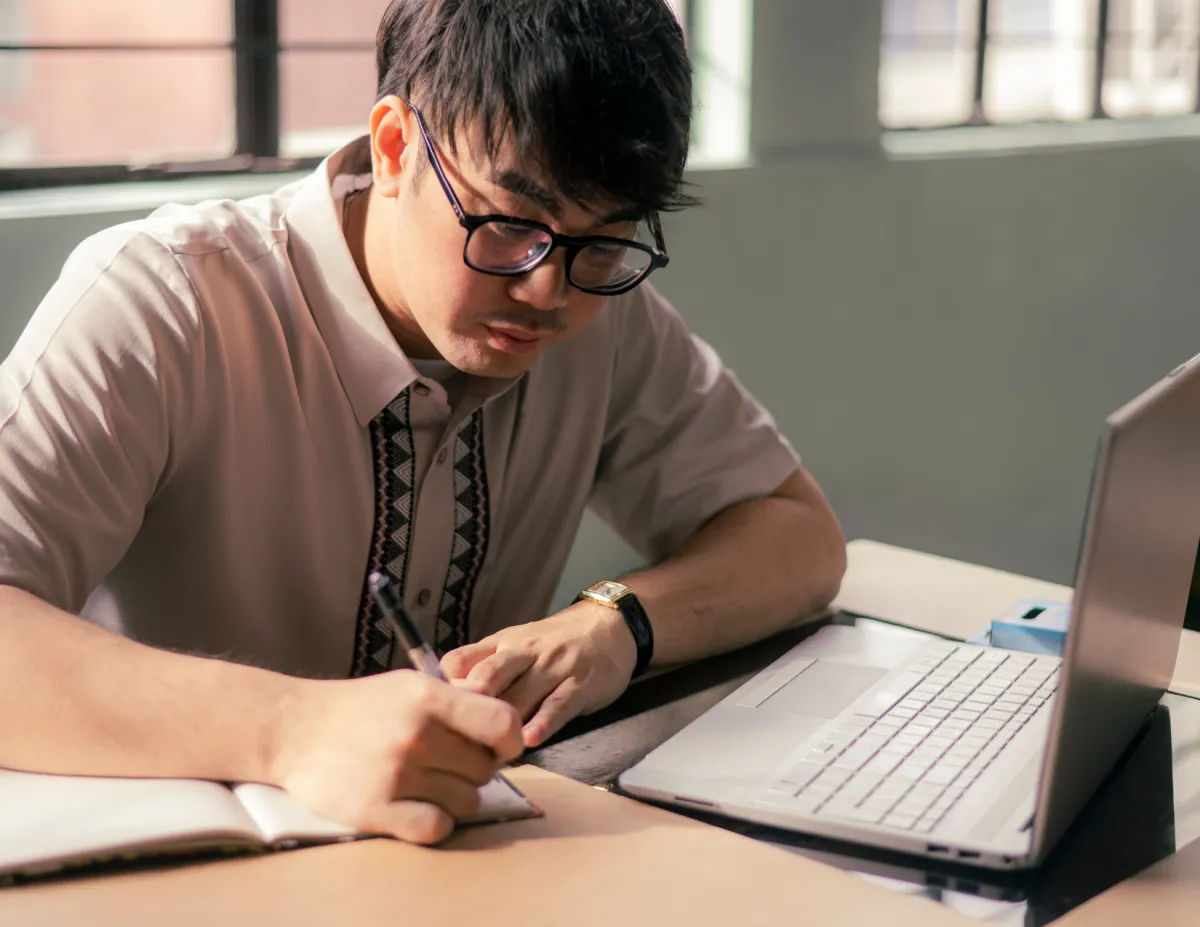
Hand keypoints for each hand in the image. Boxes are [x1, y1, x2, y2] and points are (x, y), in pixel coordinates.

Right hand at [269, 670, 522, 844]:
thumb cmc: (361, 707)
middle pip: (485, 770)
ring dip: (454, 798)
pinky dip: (433, 822)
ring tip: (427, 783)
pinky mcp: (376, 809)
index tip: (499, 748)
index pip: (503, 724)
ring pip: (467, 802)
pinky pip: (437, 828)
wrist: (295, 728)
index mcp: (428, 696)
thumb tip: (506, 721)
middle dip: (473, 769)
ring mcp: (396, 773)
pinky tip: (416, 807)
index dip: (510, 741)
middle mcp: (416, 733)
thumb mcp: (409, 684)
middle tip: (447, 764)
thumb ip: (458, 699)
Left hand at [440, 601, 637, 748]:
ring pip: (520, 695)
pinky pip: (559, 704)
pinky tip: (529, 739)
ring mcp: (553, 667)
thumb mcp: (514, 644)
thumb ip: (482, 666)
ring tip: (485, 755)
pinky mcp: (580, 684)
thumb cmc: (554, 643)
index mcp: (501, 643)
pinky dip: (544, 722)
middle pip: (488, 676)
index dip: (444, 688)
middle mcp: (523, 652)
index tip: (430, 715)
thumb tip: (443, 699)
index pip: (462, 659)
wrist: (608, 626)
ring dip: (501, 725)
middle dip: (468, 707)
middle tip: (451, 740)